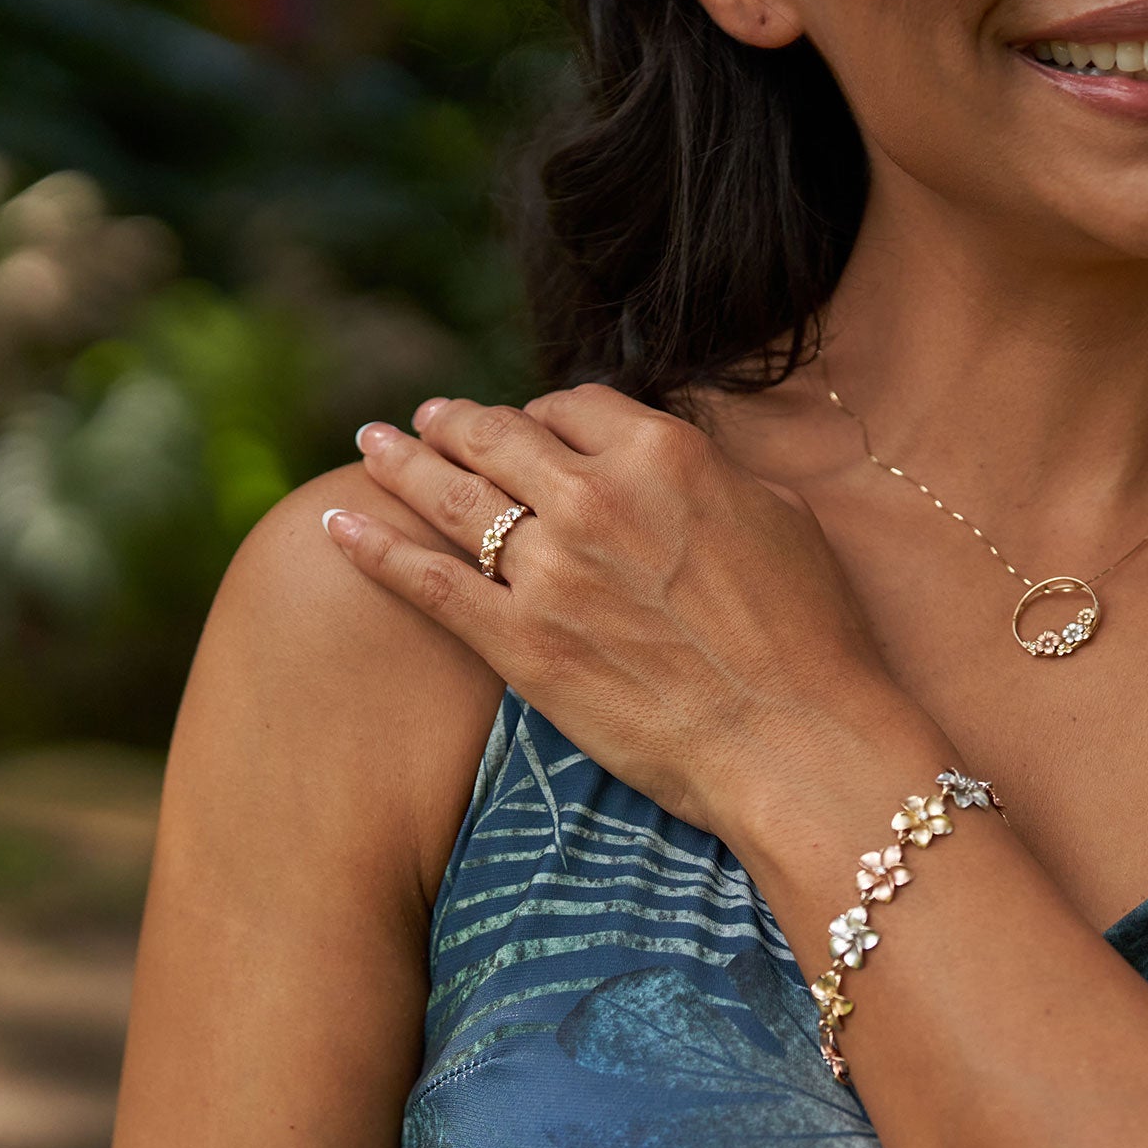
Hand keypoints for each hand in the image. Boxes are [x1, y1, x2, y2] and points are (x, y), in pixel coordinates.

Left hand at [321, 385, 909, 839]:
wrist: (794, 741)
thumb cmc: (810, 638)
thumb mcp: (779, 519)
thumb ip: (711, 476)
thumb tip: (678, 461)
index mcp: (665, 455)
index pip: (577, 406)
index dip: (548, 413)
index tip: (534, 426)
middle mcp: (596, 497)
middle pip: (500, 437)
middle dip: (458, 422)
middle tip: (427, 419)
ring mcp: (550, 570)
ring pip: (452, 495)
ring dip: (401, 461)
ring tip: (370, 444)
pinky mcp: (520, 643)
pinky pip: (427, 581)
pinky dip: (375, 547)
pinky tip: (336, 523)